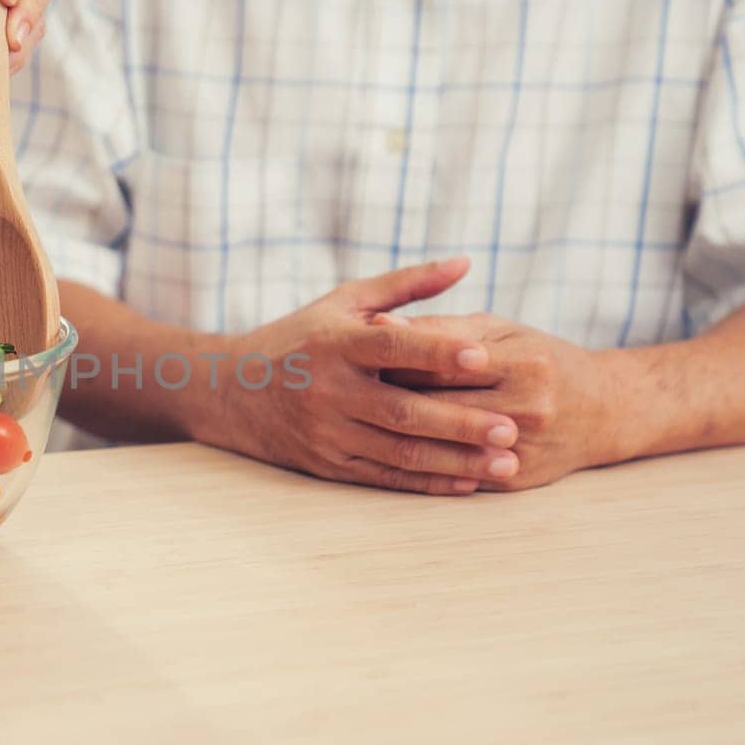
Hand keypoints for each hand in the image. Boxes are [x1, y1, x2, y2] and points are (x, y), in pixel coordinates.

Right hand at [199, 258, 523, 495]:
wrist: (232, 391)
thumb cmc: (299, 338)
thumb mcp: (344, 301)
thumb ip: (406, 285)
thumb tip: (465, 262)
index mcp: (336, 344)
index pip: (391, 347)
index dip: (436, 352)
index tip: (483, 357)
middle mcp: (329, 391)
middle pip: (402, 410)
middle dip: (460, 422)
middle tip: (513, 427)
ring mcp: (328, 432)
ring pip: (399, 451)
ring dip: (455, 459)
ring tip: (505, 462)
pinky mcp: (329, 465)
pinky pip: (385, 477)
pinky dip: (428, 481)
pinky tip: (468, 481)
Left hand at [376, 314, 630, 489]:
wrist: (604, 410)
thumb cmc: (541, 357)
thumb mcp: (501, 331)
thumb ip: (443, 327)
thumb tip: (379, 323)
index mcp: (524, 364)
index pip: (442, 362)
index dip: (394, 357)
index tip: (354, 349)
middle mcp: (527, 409)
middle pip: (437, 405)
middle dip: (386, 394)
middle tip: (343, 386)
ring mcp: (520, 450)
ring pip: (439, 444)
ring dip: (394, 432)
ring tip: (357, 417)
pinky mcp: (511, 481)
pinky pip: (453, 473)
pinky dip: (417, 464)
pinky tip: (383, 451)